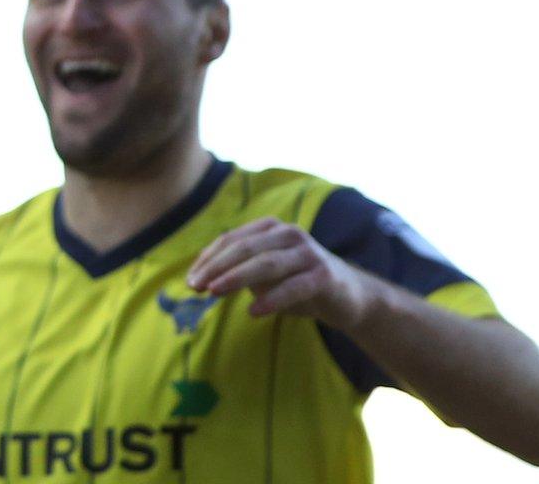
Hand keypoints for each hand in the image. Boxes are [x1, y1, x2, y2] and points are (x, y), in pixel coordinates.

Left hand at [187, 216, 374, 327]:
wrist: (348, 296)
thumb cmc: (295, 281)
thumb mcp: (263, 273)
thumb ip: (237, 270)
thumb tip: (198, 279)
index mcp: (270, 228)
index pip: (231, 240)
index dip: (208, 260)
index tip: (190, 281)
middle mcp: (289, 234)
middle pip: (245, 248)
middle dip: (217, 267)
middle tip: (196, 287)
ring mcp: (308, 253)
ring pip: (267, 263)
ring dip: (237, 277)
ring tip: (215, 292)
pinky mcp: (325, 275)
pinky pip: (294, 287)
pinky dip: (273, 298)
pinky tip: (254, 311)